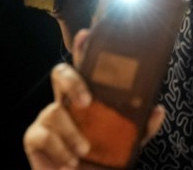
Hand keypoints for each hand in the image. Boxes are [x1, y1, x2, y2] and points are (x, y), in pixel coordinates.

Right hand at [23, 30, 165, 169]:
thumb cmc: (103, 158)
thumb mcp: (128, 142)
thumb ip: (142, 127)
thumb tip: (158, 110)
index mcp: (88, 96)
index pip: (85, 66)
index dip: (83, 49)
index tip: (87, 34)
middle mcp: (66, 102)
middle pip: (60, 73)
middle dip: (72, 81)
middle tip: (87, 101)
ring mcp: (48, 118)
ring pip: (53, 111)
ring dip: (72, 133)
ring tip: (85, 151)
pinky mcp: (33, 138)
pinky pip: (42, 135)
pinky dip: (59, 149)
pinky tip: (70, 161)